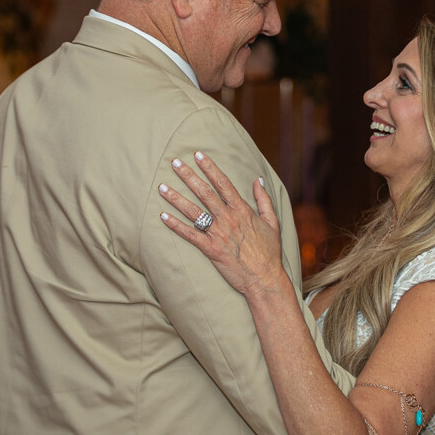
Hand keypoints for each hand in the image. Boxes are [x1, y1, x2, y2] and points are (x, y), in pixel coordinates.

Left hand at [158, 152, 287, 298]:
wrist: (265, 278)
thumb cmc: (270, 252)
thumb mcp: (272, 222)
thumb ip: (264, 200)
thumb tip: (258, 180)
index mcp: (242, 210)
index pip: (223, 183)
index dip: (210, 168)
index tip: (198, 155)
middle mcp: (228, 218)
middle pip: (205, 192)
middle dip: (188, 176)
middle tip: (174, 163)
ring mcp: (218, 234)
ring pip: (194, 212)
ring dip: (176, 198)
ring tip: (162, 187)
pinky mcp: (211, 250)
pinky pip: (190, 235)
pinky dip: (175, 226)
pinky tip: (163, 217)